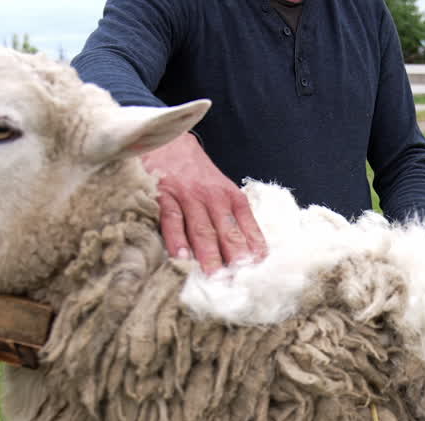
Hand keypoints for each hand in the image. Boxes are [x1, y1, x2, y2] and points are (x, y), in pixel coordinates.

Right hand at [140, 133, 266, 273]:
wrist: (167, 138)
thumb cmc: (195, 171)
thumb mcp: (220, 187)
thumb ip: (231, 215)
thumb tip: (247, 250)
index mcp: (230, 197)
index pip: (247, 225)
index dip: (254, 246)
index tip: (260, 268)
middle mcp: (213, 197)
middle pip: (226, 230)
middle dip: (234, 256)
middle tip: (240, 278)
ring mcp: (188, 196)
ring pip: (201, 228)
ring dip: (208, 253)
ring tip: (214, 274)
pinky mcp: (164, 194)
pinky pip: (171, 218)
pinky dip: (176, 238)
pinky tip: (180, 256)